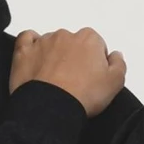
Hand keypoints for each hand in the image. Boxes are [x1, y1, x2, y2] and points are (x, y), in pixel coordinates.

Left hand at [10, 28, 127, 117]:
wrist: (51, 108)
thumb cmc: (83, 95)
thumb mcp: (115, 83)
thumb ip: (119, 64)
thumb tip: (115, 56)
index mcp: (89, 39)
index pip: (96, 46)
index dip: (96, 63)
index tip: (92, 78)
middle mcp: (66, 35)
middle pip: (73, 43)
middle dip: (74, 58)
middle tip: (74, 82)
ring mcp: (43, 42)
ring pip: (51, 43)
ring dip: (54, 55)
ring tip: (54, 79)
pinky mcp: (24, 51)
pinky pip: (27, 39)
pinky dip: (31, 45)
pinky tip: (35, 57)